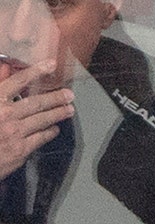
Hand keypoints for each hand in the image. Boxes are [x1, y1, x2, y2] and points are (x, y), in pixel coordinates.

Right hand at [0, 59, 73, 177]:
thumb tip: (6, 67)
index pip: (18, 81)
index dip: (36, 71)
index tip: (51, 64)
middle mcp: (6, 114)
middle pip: (36, 102)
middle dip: (55, 98)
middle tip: (69, 94)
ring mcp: (14, 132)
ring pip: (42, 120)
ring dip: (58, 114)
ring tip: (69, 110)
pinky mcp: (20, 149)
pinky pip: (41, 138)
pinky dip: (50, 132)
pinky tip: (55, 129)